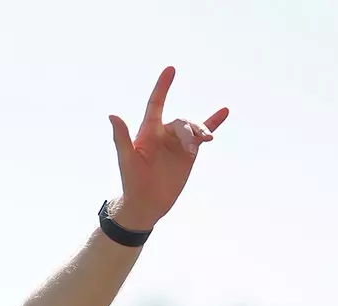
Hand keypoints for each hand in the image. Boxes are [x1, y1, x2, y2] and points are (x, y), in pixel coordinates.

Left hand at [106, 67, 227, 230]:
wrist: (147, 202)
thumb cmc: (131, 180)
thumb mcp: (126, 158)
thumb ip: (121, 137)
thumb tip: (112, 115)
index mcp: (147, 132)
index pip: (155, 104)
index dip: (162, 87)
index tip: (171, 70)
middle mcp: (163, 134)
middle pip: (180, 121)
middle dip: (188, 128)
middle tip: (193, 141)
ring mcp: (177, 143)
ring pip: (193, 128)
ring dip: (200, 131)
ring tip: (205, 139)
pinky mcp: (189, 152)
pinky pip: (203, 135)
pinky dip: (213, 123)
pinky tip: (224, 111)